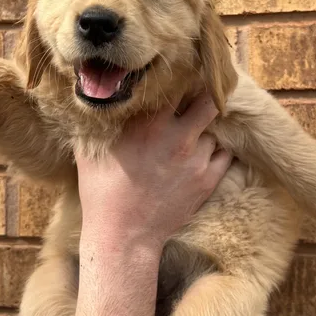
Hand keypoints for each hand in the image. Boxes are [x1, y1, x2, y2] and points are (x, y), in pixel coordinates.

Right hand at [76, 93, 231, 252]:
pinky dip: (217, 152)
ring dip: (206, 132)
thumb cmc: (101, 191)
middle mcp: (178, 137)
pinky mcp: (208, 181)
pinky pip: (225, 155)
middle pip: (208, 101)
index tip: (178, 79)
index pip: (177, 85)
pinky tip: (204, 154)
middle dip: (205, 99)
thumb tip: (94, 101)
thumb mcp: (90, 149)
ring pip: (214, 131)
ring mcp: (196, 159)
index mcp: (150, 124)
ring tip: (192, 137)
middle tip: (197, 102)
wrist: (123, 235)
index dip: (179, 80)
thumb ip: (99, 121)